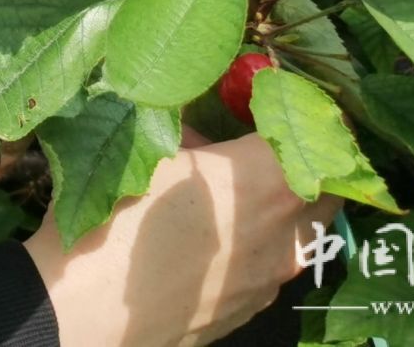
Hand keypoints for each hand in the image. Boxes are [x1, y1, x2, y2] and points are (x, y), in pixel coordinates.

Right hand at [21, 133, 339, 346]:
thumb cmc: (114, 224)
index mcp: (264, 182)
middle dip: (309, 161)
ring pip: (301, 230)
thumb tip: (194, 109)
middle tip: (269, 142)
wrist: (85, 314)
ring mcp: (269, 277)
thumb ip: (183, 124)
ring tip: (232, 192)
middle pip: (328, 189)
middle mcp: (283, 233)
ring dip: (283, 205)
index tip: (285, 99)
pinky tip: (210, 237)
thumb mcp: (144, 152)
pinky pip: (270, 264)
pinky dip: (257, 242)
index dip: (307, 113)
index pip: (319, 136)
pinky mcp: (249, 308)